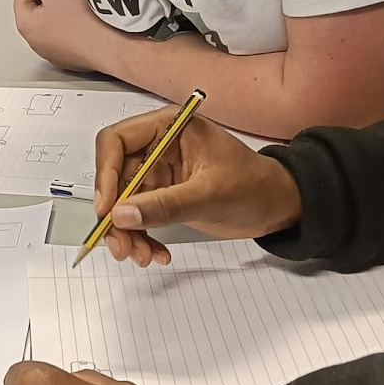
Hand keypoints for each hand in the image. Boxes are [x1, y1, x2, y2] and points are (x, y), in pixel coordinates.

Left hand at [12, 0, 107, 72]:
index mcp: (25, 25)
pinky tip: (85, 23)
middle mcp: (35, 43)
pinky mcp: (69, 58)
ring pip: (51, 22)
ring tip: (78, 8)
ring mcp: (52, 52)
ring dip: (62, 12)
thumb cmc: (83, 19)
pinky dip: (73, 27)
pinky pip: (66, 36)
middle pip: (36, 8)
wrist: (111, 46)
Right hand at [94, 110, 302, 265]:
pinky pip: (138, 218)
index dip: (105, 173)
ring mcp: (158, 173)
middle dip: (116, 214)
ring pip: (122, 202)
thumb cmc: (254, 185)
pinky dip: (142, 238)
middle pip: (114, 177)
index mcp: (168, 127)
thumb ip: (165, 204)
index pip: (116, 141)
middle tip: (121, 246)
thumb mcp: (210, 194)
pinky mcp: (163, 197)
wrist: (277, 205)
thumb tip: (121, 215)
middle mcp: (157, 147)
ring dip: (127, 232)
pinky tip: (157, 254)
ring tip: (142, 257)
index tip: (107, 210)